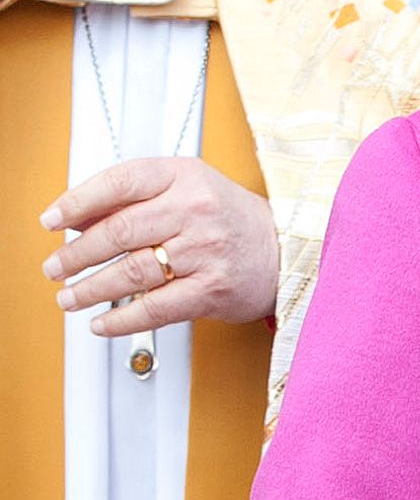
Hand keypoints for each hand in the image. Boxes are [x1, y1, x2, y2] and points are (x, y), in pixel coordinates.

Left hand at [42, 157, 281, 334]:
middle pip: (119, 231)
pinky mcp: (211, 290)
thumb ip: (135, 198)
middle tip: (55, 267)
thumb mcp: (186, 188)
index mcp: (184, 176)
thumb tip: (79, 219)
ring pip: (132, 271)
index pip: (119, 182)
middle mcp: (194, 210)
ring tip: (69, 296)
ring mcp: (204, 251)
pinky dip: (122, 319)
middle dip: (77, 253)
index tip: (52, 220)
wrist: (287, 252)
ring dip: (91, 289)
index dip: (78, 202)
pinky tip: (102, 323)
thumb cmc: (231, 220)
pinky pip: (156, 308)